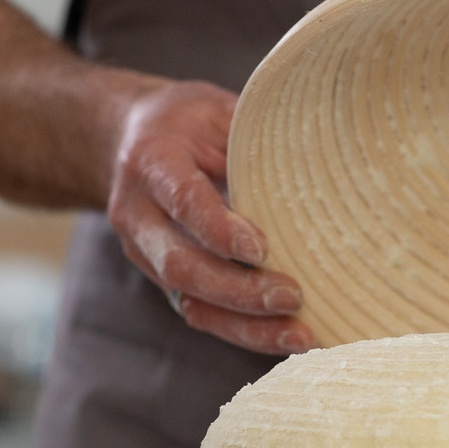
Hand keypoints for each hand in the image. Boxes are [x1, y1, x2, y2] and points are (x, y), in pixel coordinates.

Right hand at [107, 79, 316, 353]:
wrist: (127, 142)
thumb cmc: (186, 122)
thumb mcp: (215, 108)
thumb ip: (252, 135)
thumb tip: (322, 152)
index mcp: (152, 162)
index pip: (182, 201)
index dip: (218, 228)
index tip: (262, 248)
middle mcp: (138, 215)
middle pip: (181, 265)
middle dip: (239, 290)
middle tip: (294, 296)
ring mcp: (146, 254)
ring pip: (189, 300)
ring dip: (246, 324)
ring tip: (300, 336)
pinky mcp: (163, 280)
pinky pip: (201, 314)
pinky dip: (244, 332)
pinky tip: (286, 339)